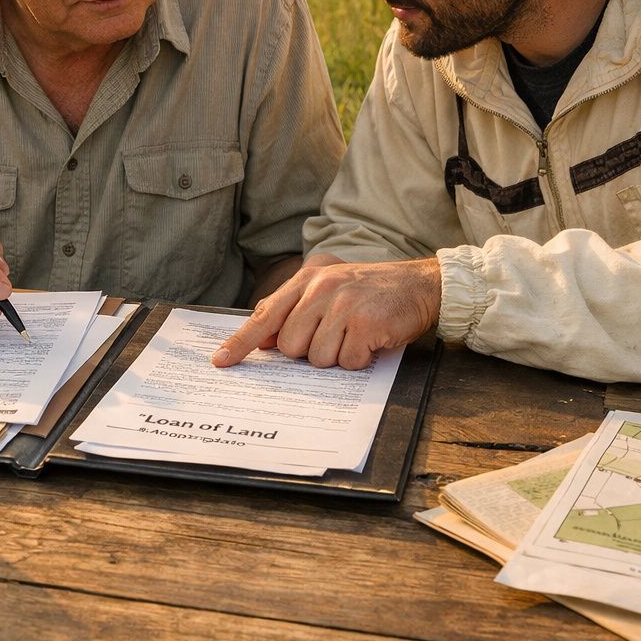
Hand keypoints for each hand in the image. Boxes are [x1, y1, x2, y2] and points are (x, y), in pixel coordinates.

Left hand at [212, 258, 441, 369]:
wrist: (419, 284)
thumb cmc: (370, 292)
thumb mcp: (328, 289)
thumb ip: (295, 309)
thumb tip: (265, 339)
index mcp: (307, 278)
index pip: (265, 314)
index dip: (241, 341)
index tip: (221, 361)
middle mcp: (321, 288)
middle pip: (290, 345)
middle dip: (310, 351)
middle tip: (335, 336)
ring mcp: (344, 304)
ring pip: (316, 357)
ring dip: (337, 356)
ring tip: (354, 336)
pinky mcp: (365, 323)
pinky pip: (347, 361)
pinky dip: (359, 359)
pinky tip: (370, 340)